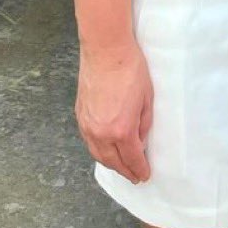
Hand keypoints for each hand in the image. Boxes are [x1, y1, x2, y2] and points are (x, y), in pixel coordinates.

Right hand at [75, 42, 153, 182]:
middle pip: (113, 162)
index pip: (132, 158)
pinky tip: (105, 150)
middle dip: (125, 171)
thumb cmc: (131, 69)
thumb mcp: (147, 98)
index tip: (144, 175)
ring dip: (110, 164)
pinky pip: (89, 142)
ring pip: (98, 154)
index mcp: (122, 129)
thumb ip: (143, 124)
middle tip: (134, 176)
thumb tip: (139, 140)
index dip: (139, 169)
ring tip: (121, 167)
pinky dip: (98, 151)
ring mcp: (88, 125)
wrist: (106, 50)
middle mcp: (101, 133)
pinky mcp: (80, 116)